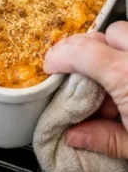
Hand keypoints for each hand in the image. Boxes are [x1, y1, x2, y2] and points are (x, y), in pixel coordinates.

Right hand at [44, 25, 127, 159]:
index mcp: (126, 75)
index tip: (50, 67)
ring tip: (111, 85)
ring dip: (114, 53)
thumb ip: (104, 138)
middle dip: (92, 48)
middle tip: (82, 74)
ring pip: (126, 36)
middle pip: (108, 32)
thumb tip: (76, 136)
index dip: (60, 56)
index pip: (82, 51)